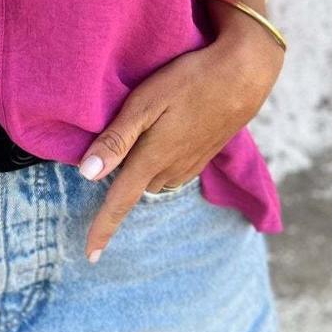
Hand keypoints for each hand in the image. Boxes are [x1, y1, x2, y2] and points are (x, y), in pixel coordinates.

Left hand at [78, 29, 283, 260]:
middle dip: (119, 186)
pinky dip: (159, 164)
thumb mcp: (144, 103)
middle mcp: (170, 170)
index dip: (102, 229)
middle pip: (134, 188)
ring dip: (140, 171)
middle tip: (105, 161)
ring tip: (133, 144)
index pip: (119, 203)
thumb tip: (87, 175)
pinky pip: (172, 171)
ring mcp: (189, 165)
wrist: (244, 76)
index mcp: (151, 159)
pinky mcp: (203, 156)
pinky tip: (160, 140)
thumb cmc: (189, 81)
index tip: (89, 256)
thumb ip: (116, 139)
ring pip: (153, 180)